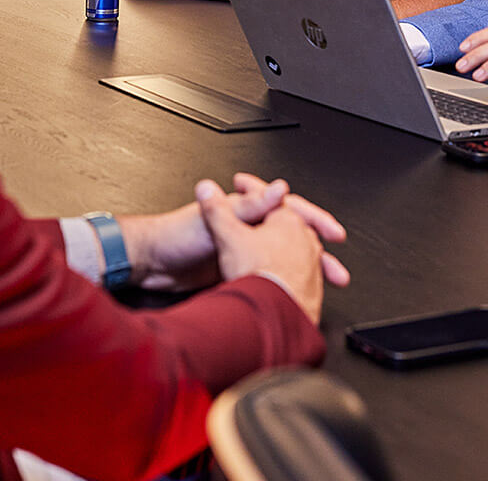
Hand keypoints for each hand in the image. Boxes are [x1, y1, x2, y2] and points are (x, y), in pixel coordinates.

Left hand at [120, 173, 347, 295]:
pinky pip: (267, 276)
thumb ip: (248, 207)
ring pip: (283, 259)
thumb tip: (279, 190)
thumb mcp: (215, 220)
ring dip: (304, 273)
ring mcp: (241, 250)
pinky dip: (283, 286)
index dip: (313, 220)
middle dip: (317, 253)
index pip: (288, 209)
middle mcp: (245, 228)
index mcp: (244, 210)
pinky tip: (293, 297)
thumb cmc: (173, 236)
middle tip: (337, 270)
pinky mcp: (234, 272)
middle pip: (291, 237)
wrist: (150, 264)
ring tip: (322, 289)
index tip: (333, 234)